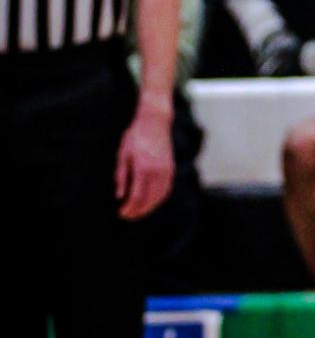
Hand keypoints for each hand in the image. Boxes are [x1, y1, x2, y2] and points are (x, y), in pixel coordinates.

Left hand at [116, 102, 174, 218]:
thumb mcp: (123, 154)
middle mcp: (157, 171)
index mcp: (142, 167)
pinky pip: (166, 189)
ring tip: (138, 211)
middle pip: (149, 200)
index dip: (129, 208)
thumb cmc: (135, 136)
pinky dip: (159, 199)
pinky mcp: (171, 168)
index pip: (137, 197)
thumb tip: (120, 196)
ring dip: (149, 207)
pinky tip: (151, 201)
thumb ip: (122, 176)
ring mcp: (166, 170)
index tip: (122, 213)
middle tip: (128, 216)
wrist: (155, 121)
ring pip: (159, 197)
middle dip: (138, 211)